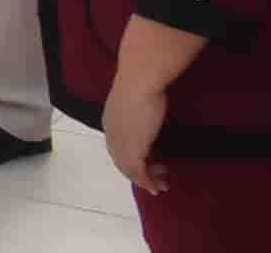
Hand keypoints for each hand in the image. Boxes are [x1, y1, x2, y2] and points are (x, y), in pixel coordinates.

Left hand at [105, 78, 169, 193]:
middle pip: (121, 159)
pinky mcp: (132, 151)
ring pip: (128, 169)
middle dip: (138, 172)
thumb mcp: (138, 102)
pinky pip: (137, 173)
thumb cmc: (142, 86)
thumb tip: (149, 112)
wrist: (138, 84)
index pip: (117, 146)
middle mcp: (111, 134)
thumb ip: (139, 112)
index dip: (130, 156)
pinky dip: (145, 182)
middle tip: (156, 178)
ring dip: (144, 180)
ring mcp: (120, 143)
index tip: (148, 161)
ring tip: (160, 186)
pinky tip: (155, 187)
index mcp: (110, 122)